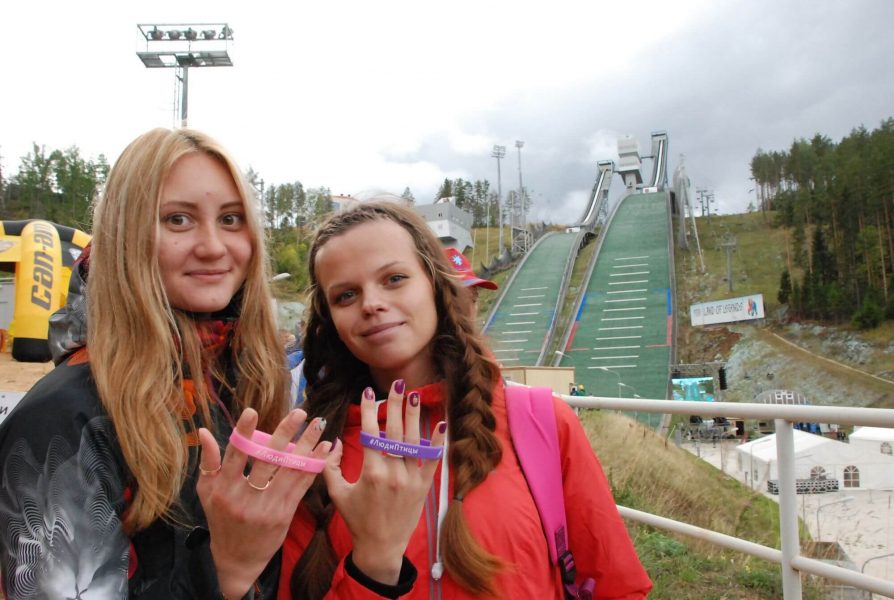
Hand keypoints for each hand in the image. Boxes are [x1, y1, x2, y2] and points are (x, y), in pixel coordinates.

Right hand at [197, 408, 330, 598]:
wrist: (238, 559)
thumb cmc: (221, 519)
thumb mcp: (207, 493)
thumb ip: (208, 462)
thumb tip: (203, 431)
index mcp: (224, 490)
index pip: (234, 456)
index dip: (243, 434)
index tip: (251, 411)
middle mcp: (245, 498)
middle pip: (267, 460)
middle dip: (285, 433)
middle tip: (299, 412)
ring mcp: (267, 507)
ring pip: (289, 470)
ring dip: (307, 445)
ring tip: (318, 424)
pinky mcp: (284, 514)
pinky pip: (301, 485)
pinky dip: (313, 466)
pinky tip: (324, 449)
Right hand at [324, 380, 445, 583]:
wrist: (381, 547)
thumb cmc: (357, 519)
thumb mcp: (337, 493)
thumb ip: (330, 466)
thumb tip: (331, 441)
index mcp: (371, 473)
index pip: (371, 434)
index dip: (368, 411)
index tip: (367, 392)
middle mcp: (393, 473)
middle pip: (394, 432)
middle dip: (395, 405)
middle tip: (397, 383)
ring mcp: (411, 480)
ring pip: (414, 441)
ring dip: (415, 416)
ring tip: (415, 394)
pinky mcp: (424, 487)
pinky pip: (433, 460)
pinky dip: (437, 441)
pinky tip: (441, 422)